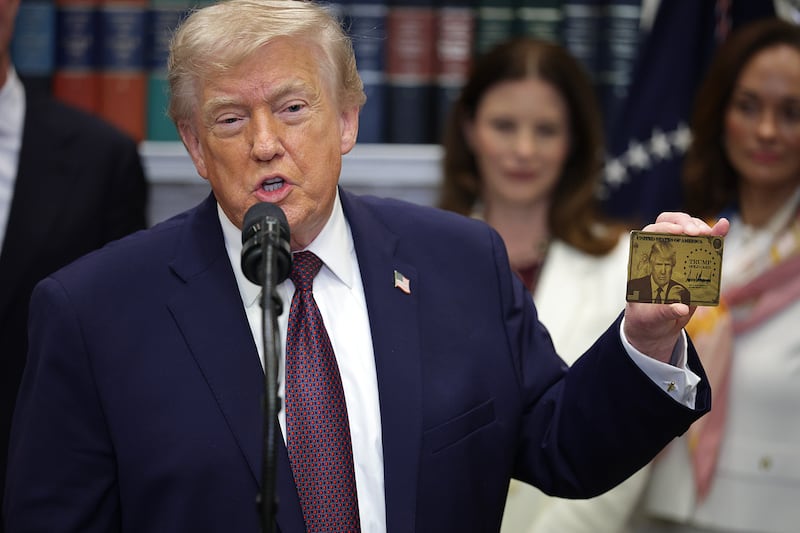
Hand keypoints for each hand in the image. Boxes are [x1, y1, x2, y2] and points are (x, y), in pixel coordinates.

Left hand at [623, 212, 729, 362]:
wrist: (657, 329)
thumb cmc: (647, 320)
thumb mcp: (650, 318)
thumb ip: (662, 313)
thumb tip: (680, 308)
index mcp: (644, 262)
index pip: (649, 235)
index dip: (662, 229)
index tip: (677, 232)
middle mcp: (661, 255)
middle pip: (669, 225)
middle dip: (683, 223)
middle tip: (696, 233)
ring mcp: (679, 257)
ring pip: (688, 231)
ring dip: (700, 227)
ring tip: (709, 234)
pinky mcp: (695, 265)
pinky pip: (706, 246)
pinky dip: (716, 235)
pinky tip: (724, 226)